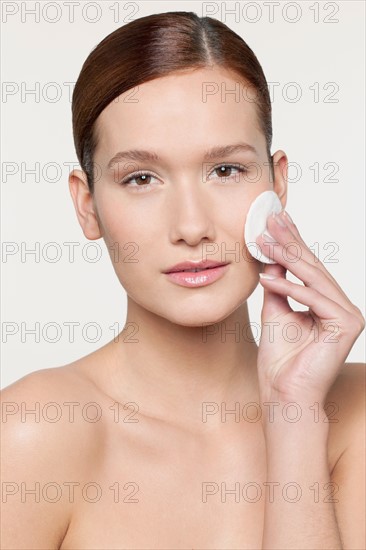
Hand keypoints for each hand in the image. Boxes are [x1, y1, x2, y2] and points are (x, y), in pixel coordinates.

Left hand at [255, 210, 364, 406]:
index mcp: (328, 303)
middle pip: (312, 267)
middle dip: (290, 241)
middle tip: (271, 219)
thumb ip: (278, 282)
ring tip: (264, 240)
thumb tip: (273, 254)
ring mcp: (348, 315)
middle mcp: (342, 306)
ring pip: (314, 278)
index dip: (292, 242)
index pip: (308, 267)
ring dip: (287, 257)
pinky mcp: (347, 325)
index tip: (276, 220)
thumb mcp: (275, 309)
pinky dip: (288, 287)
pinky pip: (313, 299)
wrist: (284, 393)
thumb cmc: (280, 358)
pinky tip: (266, 277)